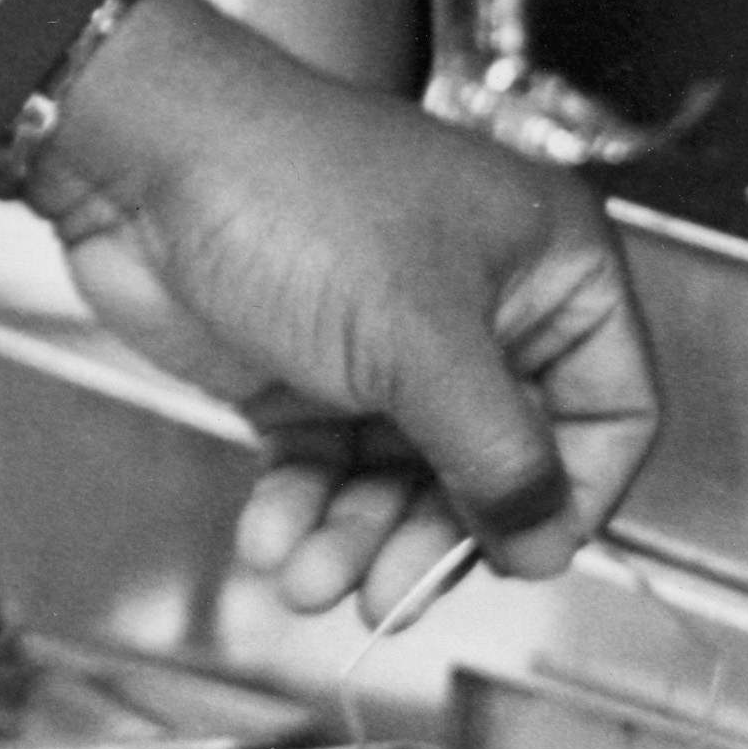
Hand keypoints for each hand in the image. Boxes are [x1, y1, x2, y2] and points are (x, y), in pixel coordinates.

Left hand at [27, 0, 655, 624]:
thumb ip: (496, 453)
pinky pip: (328, 470)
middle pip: (498, 466)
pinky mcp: (305, 373)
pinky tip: (271, 540)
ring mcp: (388, 344)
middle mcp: (479, 307)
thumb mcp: (419, 337)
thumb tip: (546, 541)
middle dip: (437, 536)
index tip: (520, 556)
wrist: (137, 155)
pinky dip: (302, 513)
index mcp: (545, 265)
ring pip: (404, 481)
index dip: (574, 495)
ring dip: (358, 540)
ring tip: (309, 579)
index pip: (610, 409)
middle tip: (389, 593)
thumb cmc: (289, 192)